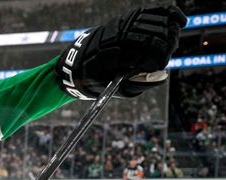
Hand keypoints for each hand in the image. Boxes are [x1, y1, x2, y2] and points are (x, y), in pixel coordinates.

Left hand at [56, 5, 186, 98]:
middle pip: (158, 36)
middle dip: (167, 48)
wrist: (76, 63)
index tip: (158, 67)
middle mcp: (119, 35)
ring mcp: (123, 24)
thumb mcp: (113, 90)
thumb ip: (138, 84)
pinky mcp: (127, 18)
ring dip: (169, 34)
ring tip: (168, 45)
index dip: (159, 61)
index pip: (150, 52)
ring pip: (159, 23)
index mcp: (114, 54)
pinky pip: (153, 11)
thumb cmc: (96, 80)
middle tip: (163, 58)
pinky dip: (169, 14)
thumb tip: (163, 75)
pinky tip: (180, 22)